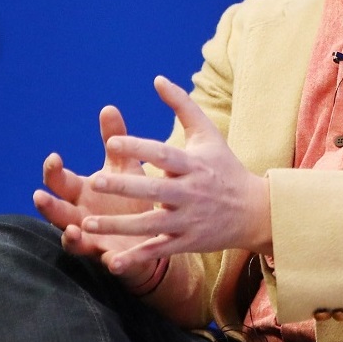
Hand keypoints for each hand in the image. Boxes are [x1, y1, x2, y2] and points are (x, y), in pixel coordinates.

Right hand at [32, 105, 166, 287]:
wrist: (155, 230)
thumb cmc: (132, 195)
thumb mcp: (125, 166)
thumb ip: (115, 140)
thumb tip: (109, 107)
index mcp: (82, 192)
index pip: (59, 181)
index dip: (53, 170)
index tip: (55, 157)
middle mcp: (81, 217)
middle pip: (57, 212)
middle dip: (47, 205)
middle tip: (39, 196)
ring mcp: (94, 240)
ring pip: (74, 240)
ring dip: (70, 237)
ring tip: (73, 232)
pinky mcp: (114, 258)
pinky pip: (110, 263)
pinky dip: (110, 262)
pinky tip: (111, 260)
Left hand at [76, 76, 273, 272]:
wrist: (255, 211)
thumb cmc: (225, 168)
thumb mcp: (208, 135)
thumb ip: (183, 106)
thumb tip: (157, 79)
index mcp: (194, 165)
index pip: (164, 154)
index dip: (139, 148)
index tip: (112, 142)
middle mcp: (191, 193)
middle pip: (155, 190)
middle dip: (126, 187)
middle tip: (95, 181)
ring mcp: (189, 220)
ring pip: (150, 225)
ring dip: (118, 226)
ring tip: (87, 224)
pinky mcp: (187, 242)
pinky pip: (159, 251)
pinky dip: (137, 258)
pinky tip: (111, 262)